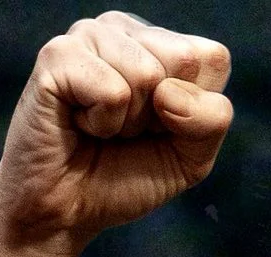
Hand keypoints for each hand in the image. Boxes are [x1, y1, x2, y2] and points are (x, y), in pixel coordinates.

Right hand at [0, 12, 234, 253]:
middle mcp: (125, 30)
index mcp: (161, 44)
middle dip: (162, 116)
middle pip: (184, 59)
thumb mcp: (190, 158)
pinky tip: (78, 123)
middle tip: (126, 131)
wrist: (66, 211)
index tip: (160, 128)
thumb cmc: (125, 177)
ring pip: (147, 74)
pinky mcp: (57, 56)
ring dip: (128, 123)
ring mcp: (88, 36)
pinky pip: (112, 92)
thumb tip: (170, 90)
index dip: (195, 110)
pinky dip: (101, 124)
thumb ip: (210, 120)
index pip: (213, 58)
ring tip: (101, 128)